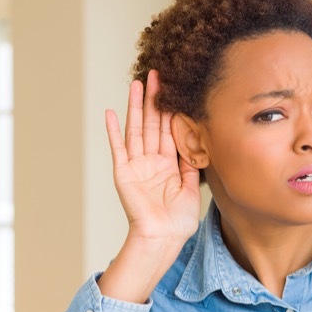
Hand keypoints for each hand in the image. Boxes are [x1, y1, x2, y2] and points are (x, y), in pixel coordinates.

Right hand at [104, 69, 201, 245]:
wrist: (163, 237)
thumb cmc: (179, 220)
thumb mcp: (193, 187)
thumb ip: (192, 163)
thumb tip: (199, 139)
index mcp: (169, 164)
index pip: (170, 130)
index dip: (172, 109)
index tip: (176, 88)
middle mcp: (151, 161)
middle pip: (153, 123)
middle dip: (155, 99)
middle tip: (157, 74)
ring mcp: (136, 165)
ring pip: (137, 129)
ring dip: (136, 106)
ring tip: (137, 83)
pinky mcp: (124, 172)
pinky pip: (118, 148)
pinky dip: (113, 131)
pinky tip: (111, 113)